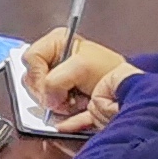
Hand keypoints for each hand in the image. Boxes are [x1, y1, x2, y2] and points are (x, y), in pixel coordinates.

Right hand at [20, 30, 140, 130]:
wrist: (127, 88)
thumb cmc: (110, 70)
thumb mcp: (80, 67)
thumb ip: (55, 80)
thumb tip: (47, 99)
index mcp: (56, 43)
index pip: (31, 58)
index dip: (37, 75)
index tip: (49, 88)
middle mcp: (53, 59)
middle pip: (31, 78)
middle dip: (46, 92)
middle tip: (63, 98)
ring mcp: (56, 79)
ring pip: (39, 96)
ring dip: (56, 103)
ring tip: (73, 102)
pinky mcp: (61, 97)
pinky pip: (50, 109)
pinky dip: (60, 116)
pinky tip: (70, 115)